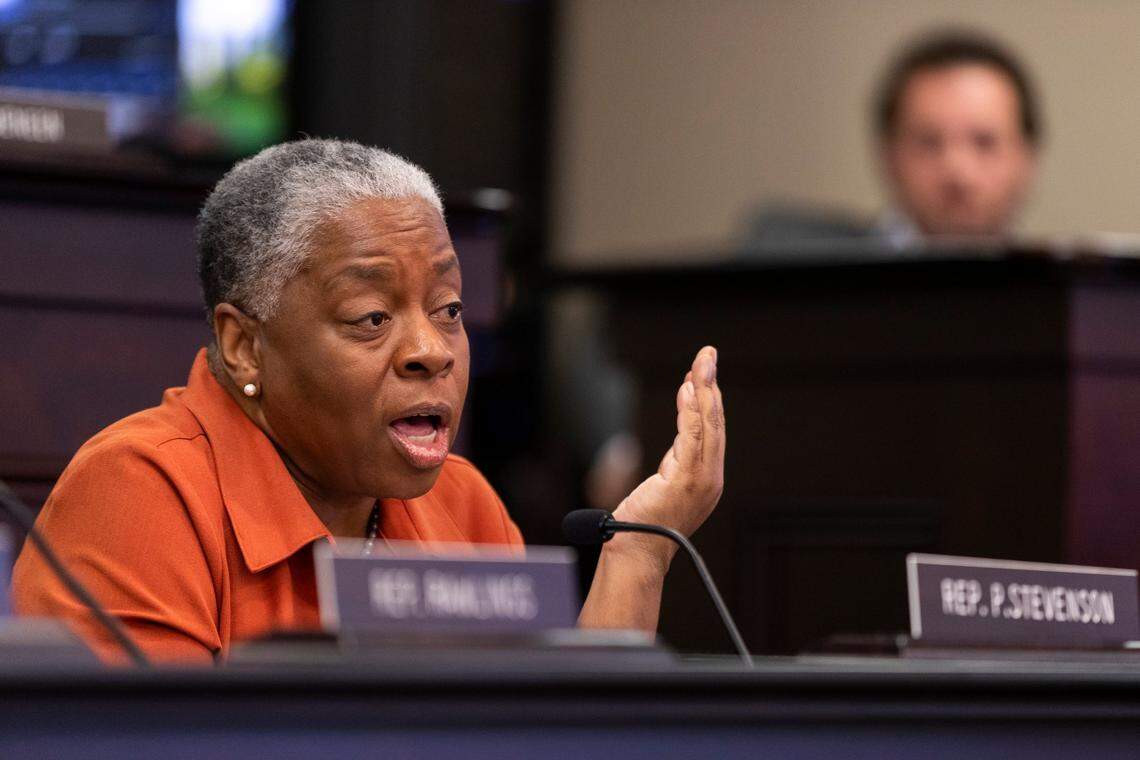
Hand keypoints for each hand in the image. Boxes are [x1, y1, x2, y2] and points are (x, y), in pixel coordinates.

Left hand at [609, 346, 724, 570]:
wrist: (636, 552)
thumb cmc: (644, 524)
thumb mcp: (666, 482)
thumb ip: (676, 459)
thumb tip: (679, 436)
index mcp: (709, 477)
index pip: (712, 430)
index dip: (709, 398)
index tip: (702, 371)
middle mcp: (712, 477)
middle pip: (715, 422)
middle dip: (712, 385)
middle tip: (708, 354)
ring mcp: (702, 480)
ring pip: (708, 425)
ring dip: (704, 390)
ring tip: (701, 363)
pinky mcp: (687, 480)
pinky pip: (691, 437)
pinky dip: (690, 411)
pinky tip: (688, 389)